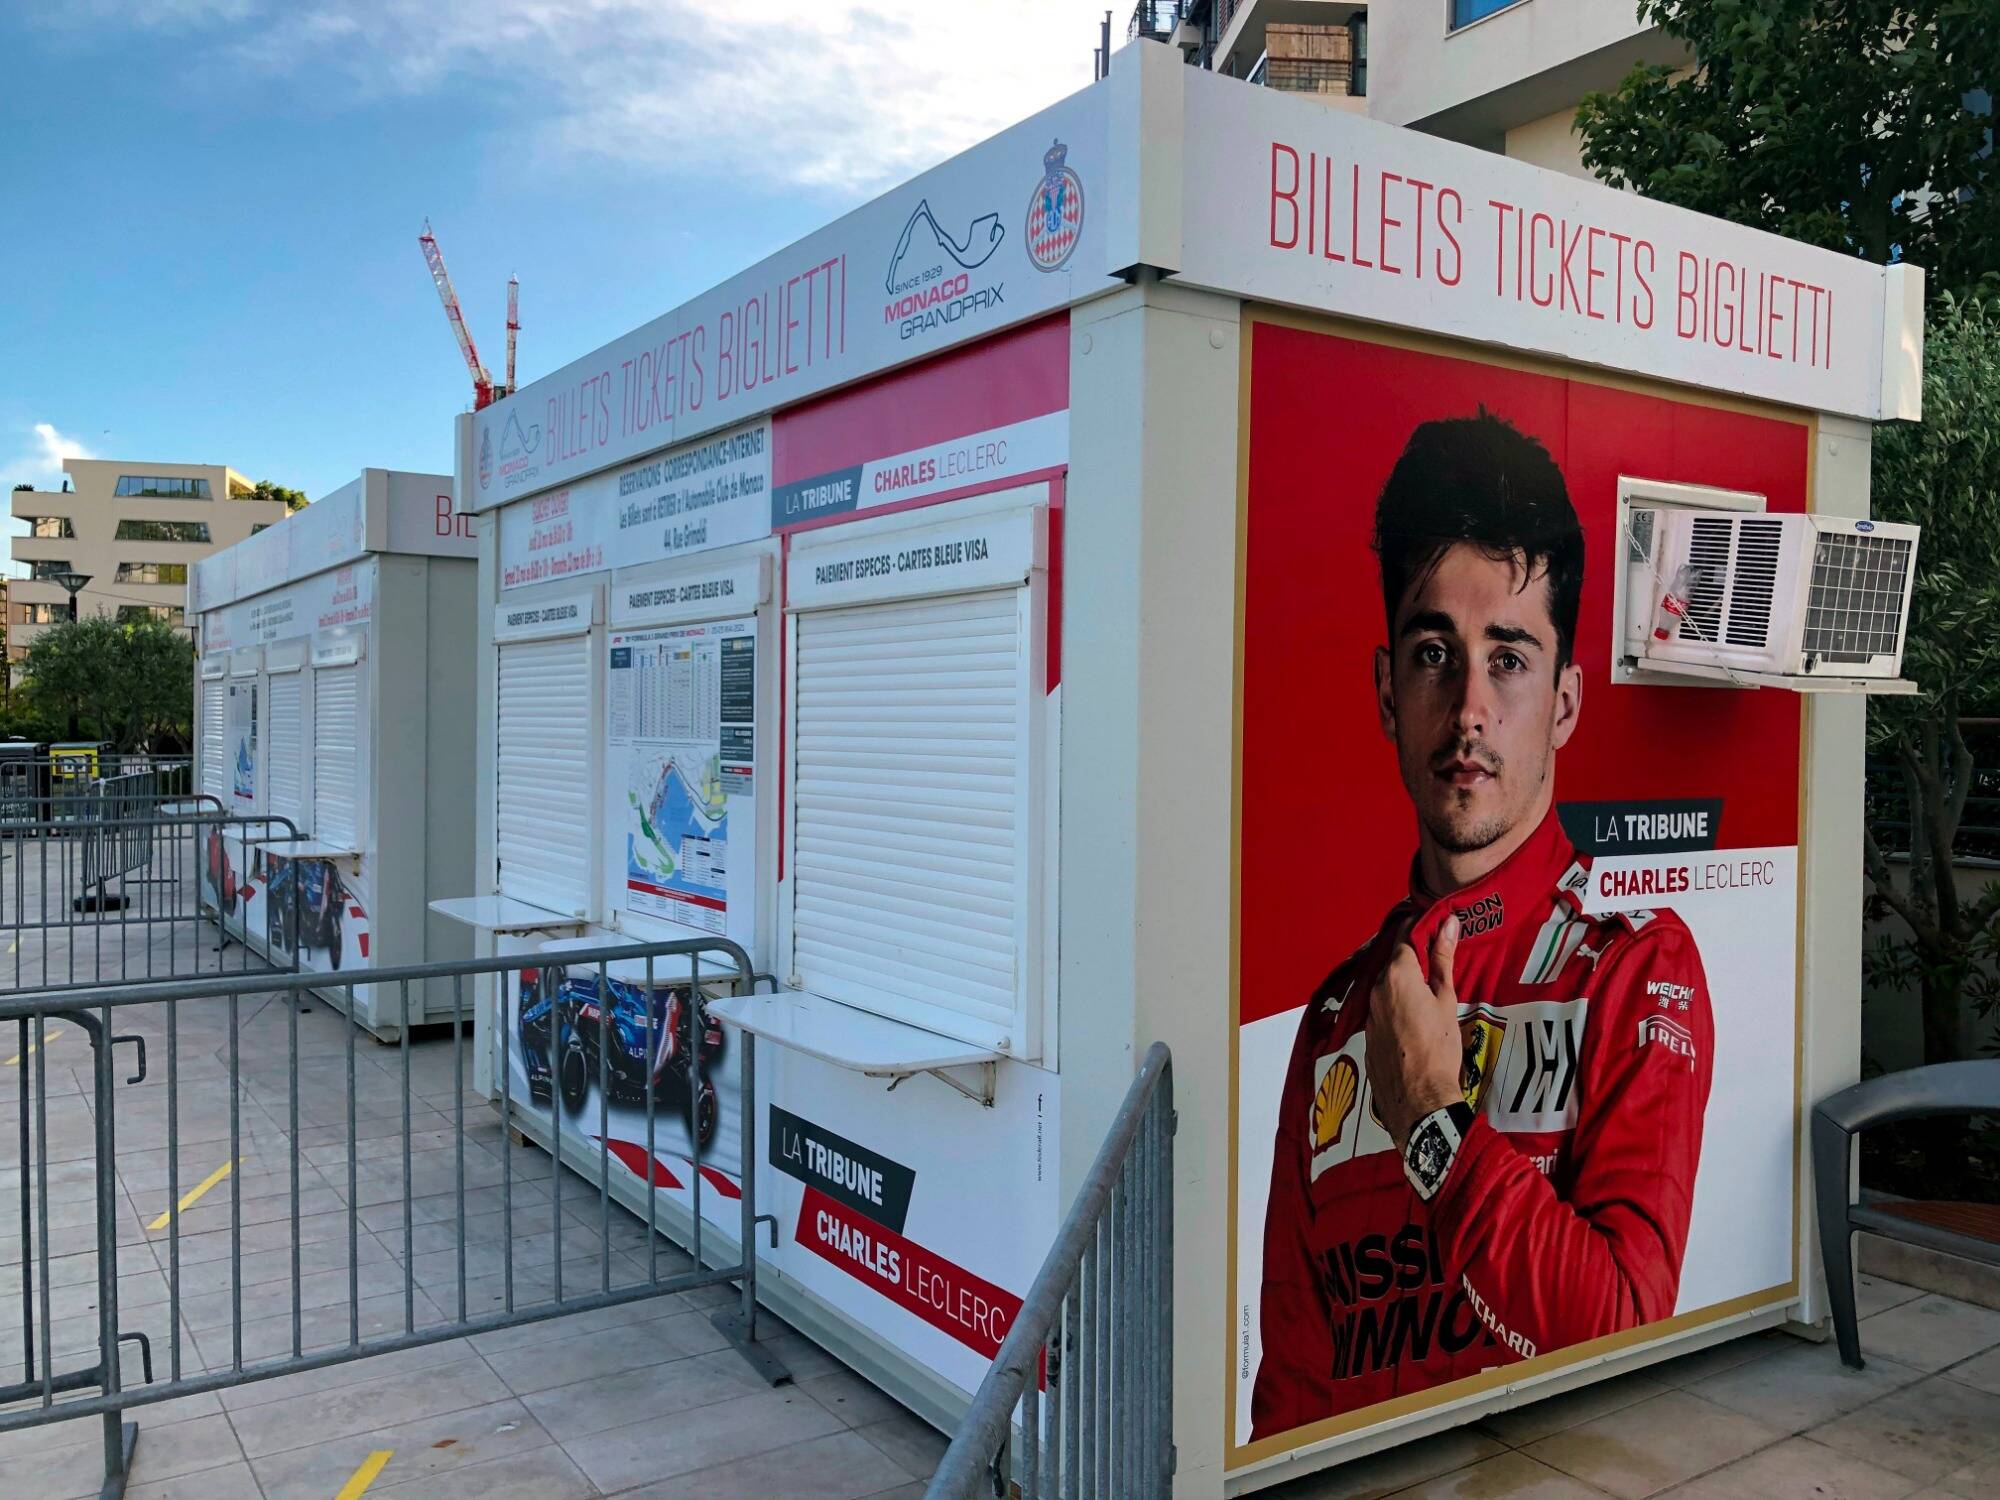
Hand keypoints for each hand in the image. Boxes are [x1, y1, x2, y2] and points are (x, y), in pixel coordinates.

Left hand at [1365, 914, 1465, 1151]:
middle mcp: (1376, 989)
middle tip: (1438, 957)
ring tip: (1429, 988)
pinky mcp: (1368, 1033)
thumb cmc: (1439, 1047)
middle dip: (1413, 956)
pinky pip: (1382, 1008)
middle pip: (1393, 962)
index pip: (1405, 938)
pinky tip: (1414, 1016)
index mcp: (1396, 975)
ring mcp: (1369, 1012)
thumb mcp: (1446, 999)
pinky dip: (1396, 1004)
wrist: (1418, 1098)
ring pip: (1386, 986)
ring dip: (1404, 982)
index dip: (1421, 929)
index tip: (1435, 925)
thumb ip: (1443, 959)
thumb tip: (1449, 923)